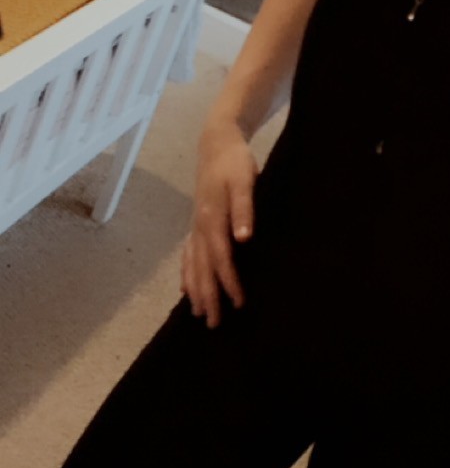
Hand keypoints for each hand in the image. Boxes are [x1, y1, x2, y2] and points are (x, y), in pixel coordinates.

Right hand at [181, 120, 257, 328]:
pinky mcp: (196, 222)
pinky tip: (186, 288)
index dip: (229, 282)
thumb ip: (244, 208)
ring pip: (193, 264)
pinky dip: (187, 273)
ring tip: (199, 313)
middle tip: (214, 324)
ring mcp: (195, 225)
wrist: (217, 143)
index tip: (239, 303)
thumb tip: (243, 238)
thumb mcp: (245, 180)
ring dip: (196, 289)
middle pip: (203, 268)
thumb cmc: (234, 162)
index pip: (221, 259)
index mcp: (212, 219)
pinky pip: (188, 254)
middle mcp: (200, 226)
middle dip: (208, 296)